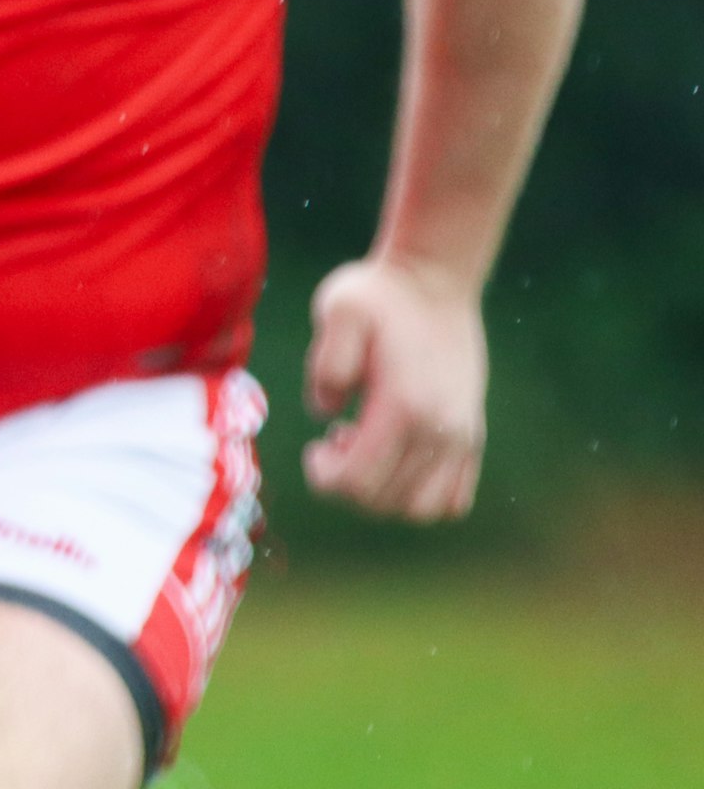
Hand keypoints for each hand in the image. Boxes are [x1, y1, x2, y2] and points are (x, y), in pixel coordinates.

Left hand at [303, 254, 488, 519]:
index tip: (315, 446)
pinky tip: (398, 458)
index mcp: (404, 406)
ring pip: (421, 508)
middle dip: (347, 483)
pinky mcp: (473, 433)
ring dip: (384, 493)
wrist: (435, 280)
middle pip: (385, 500)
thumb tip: (326, 415)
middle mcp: (441, 429)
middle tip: (335, 440)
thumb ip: (325, 367)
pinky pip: (454, 498)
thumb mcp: (337, 312)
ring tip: (366, 449)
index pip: (359, 481)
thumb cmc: (379, 295)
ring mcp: (463, 435)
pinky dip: (421, 495)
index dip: (324, 477)